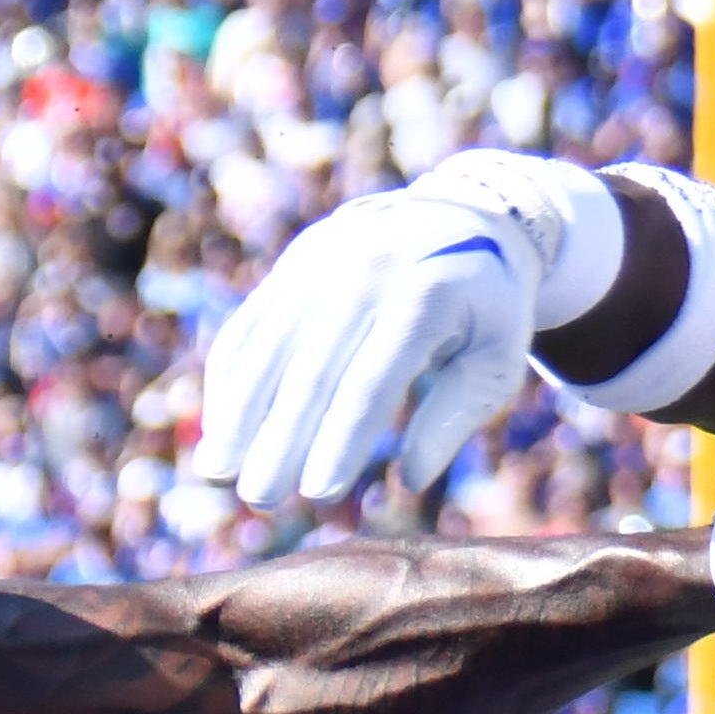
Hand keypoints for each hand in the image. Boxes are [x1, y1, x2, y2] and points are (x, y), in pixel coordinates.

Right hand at [191, 179, 555, 507]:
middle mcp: (361, 276)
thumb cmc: (485, 306)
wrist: (460, 214)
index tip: (319, 493)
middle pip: (310, 370)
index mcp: (421, 298)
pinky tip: (219, 427)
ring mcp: (318, 266)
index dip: (342, 439)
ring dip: (237, 414)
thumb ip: (457, 415)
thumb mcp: (497, 357)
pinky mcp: (291, 268)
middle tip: (258, 499)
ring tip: (216, 473)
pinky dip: (230, 379)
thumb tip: (411, 479)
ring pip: (266, 348)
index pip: (371, 382)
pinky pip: (250, 326)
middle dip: (279, 439)